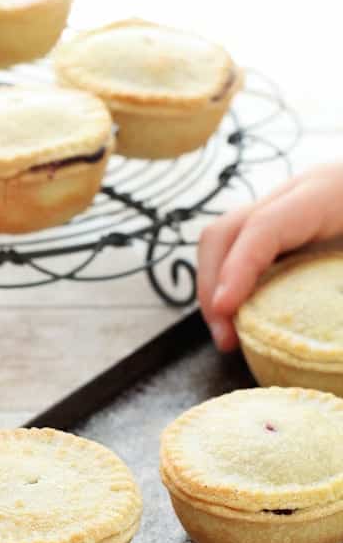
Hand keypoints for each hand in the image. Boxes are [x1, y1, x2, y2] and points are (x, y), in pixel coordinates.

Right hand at [198, 163, 342, 350]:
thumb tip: (342, 349)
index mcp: (324, 194)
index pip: (263, 228)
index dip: (238, 270)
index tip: (226, 313)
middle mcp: (294, 196)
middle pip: (226, 231)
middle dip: (212, 284)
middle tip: (224, 337)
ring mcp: (285, 209)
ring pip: (224, 241)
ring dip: (214, 288)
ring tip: (229, 336)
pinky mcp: (286, 228)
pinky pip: (240, 252)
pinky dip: (232, 285)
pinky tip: (245, 319)